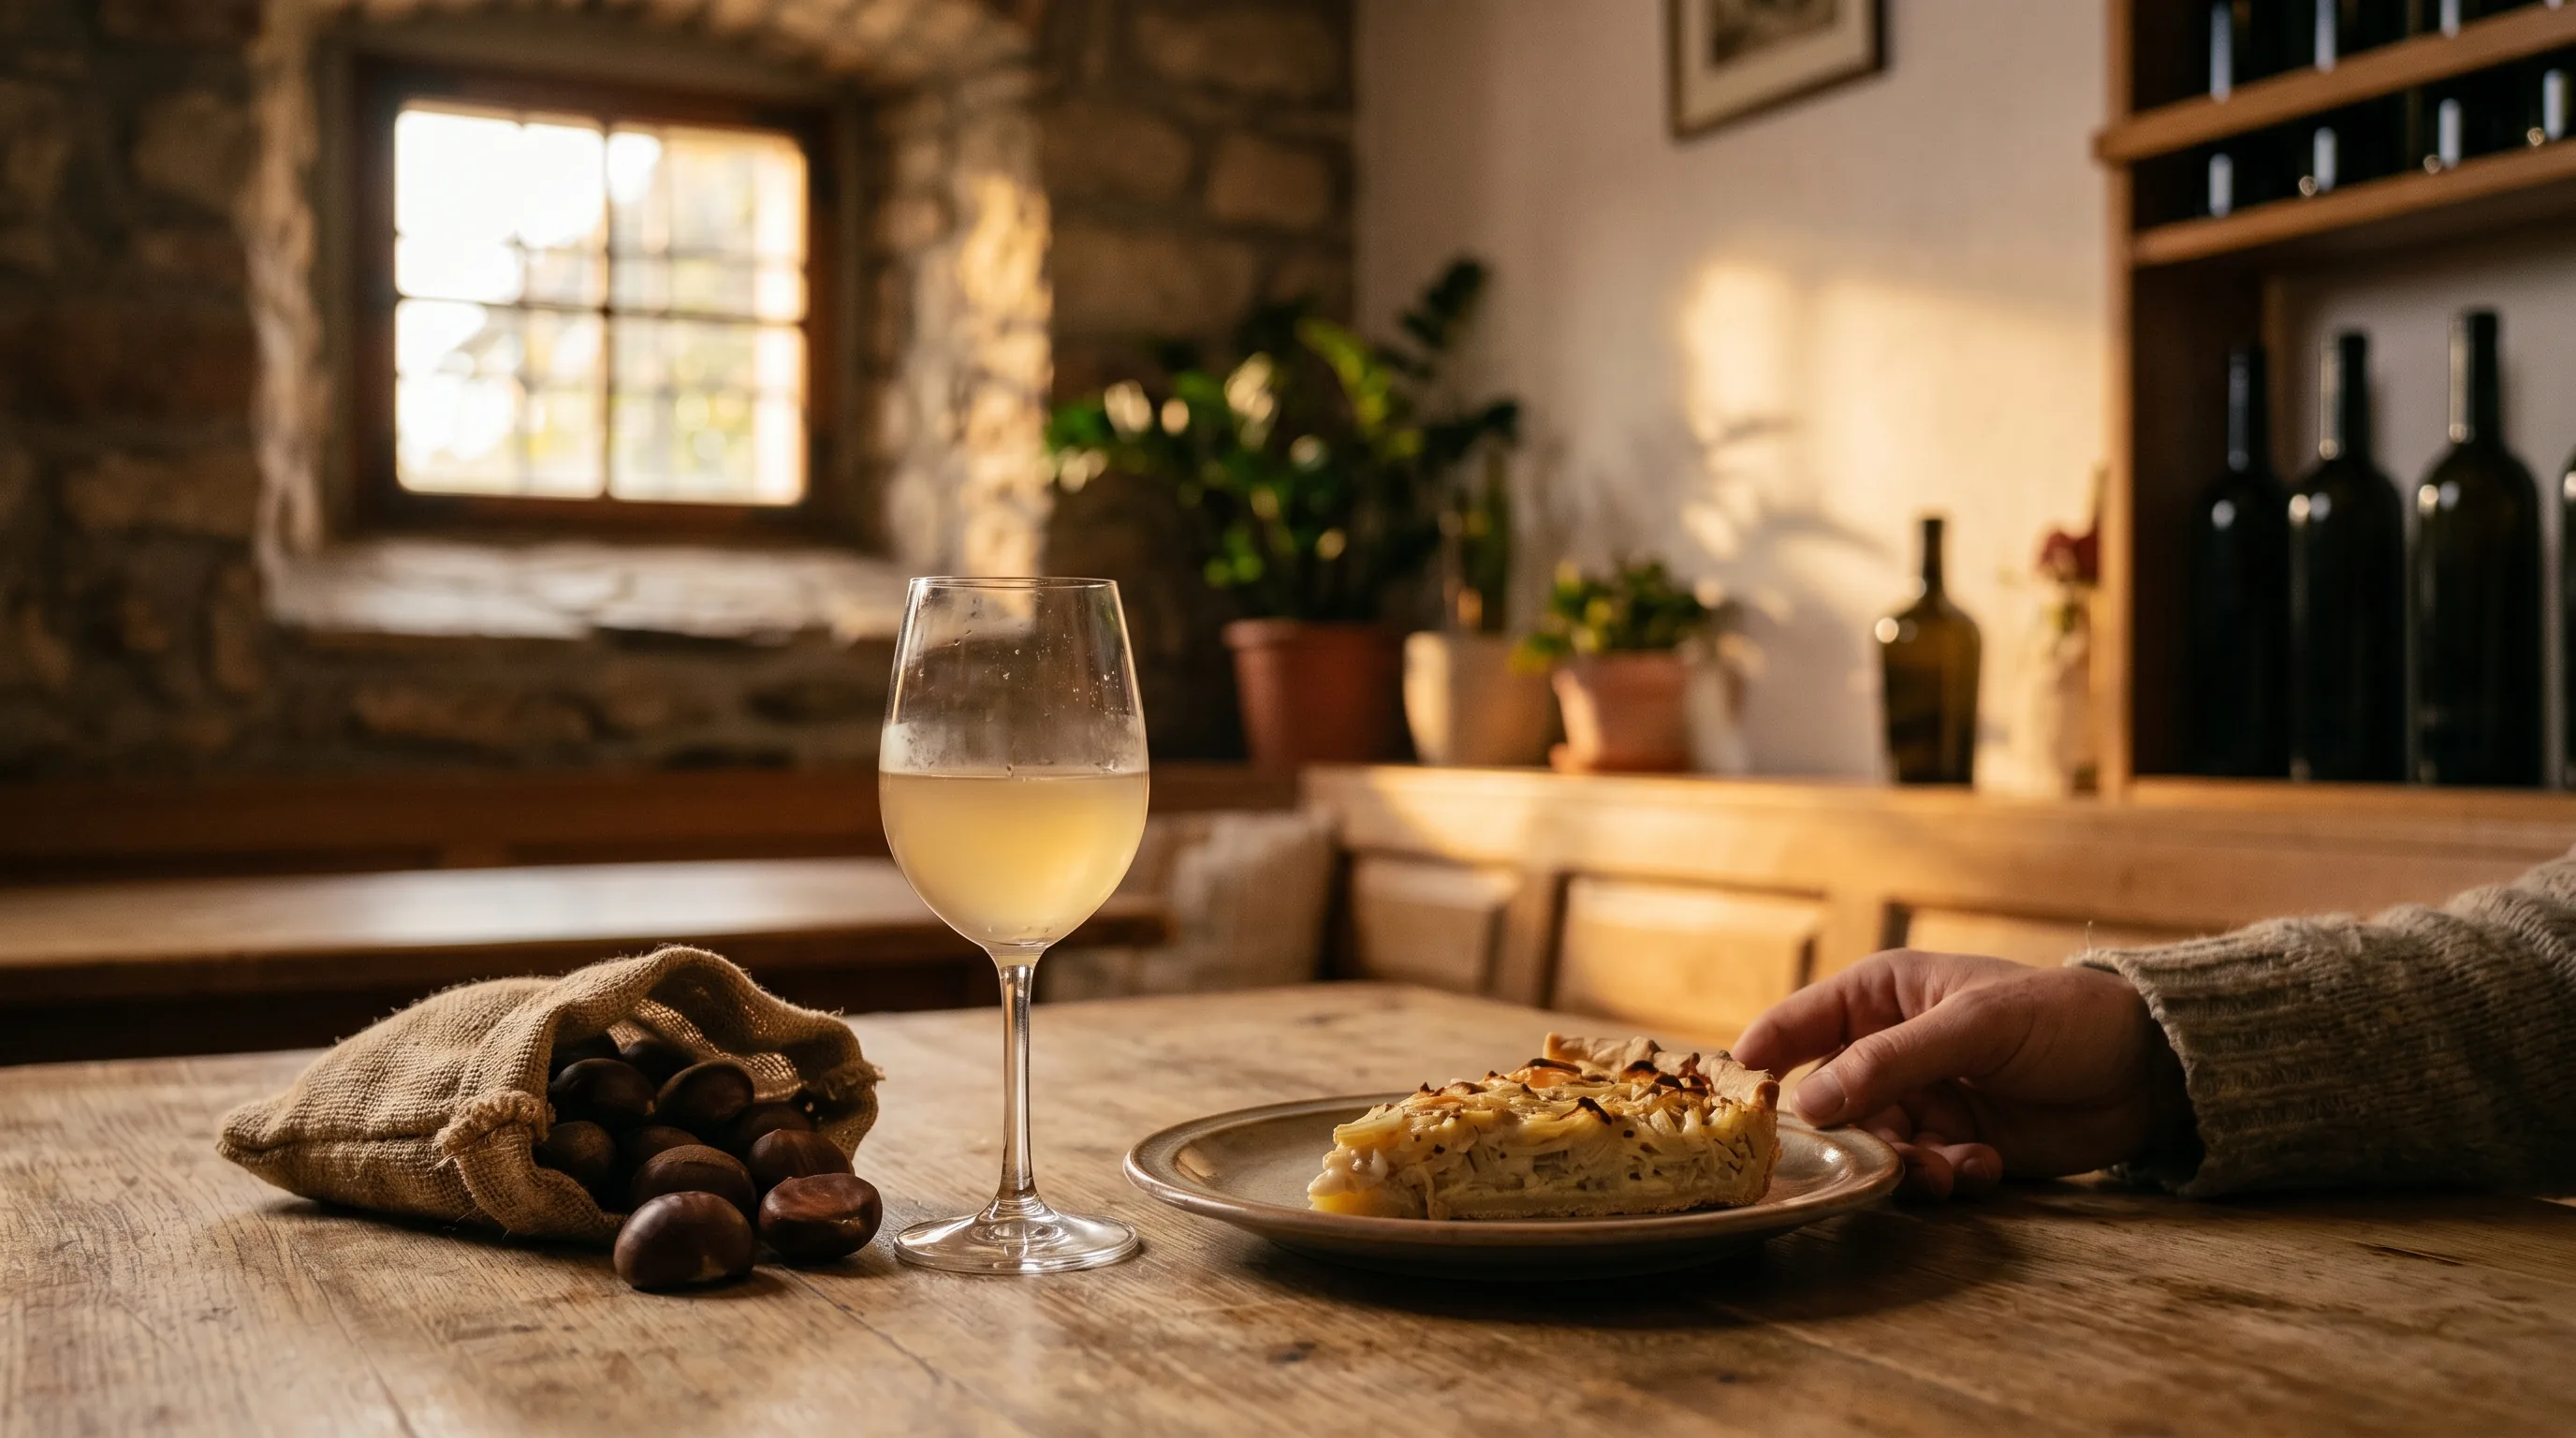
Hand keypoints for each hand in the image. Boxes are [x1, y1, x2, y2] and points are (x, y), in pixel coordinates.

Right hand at [1733, 950, 2191, 1201]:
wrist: (2146, 1071)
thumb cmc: (2058, 1017)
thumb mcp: (1972, 1027)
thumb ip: (1888, 1063)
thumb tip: (1809, 1103)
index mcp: (1877, 997)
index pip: (1792, 1027)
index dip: (1758, 1066)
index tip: (1736, 1110)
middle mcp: (1886, 1050)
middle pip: (1828, 1104)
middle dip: (1850, 1137)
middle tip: (1880, 1157)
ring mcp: (1921, 1101)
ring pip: (1874, 1147)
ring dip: (1906, 1166)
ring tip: (1950, 1168)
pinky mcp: (1954, 1144)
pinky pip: (1921, 1173)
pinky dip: (1947, 1177)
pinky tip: (1984, 1164)